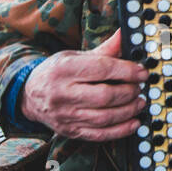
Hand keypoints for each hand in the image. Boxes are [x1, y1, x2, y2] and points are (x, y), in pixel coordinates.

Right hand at [19, 31, 147, 141]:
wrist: (29, 96)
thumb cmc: (56, 73)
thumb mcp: (74, 56)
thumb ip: (103, 50)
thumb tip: (124, 35)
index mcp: (64, 69)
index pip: (102, 69)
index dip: (127, 71)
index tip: (142, 72)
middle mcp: (63, 94)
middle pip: (104, 96)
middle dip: (128, 92)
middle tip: (139, 88)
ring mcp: (66, 115)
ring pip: (104, 118)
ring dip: (128, 111)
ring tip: (139, 103)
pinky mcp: (71, 131)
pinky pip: (100, 135)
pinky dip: (120, 130)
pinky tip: (133, 122)